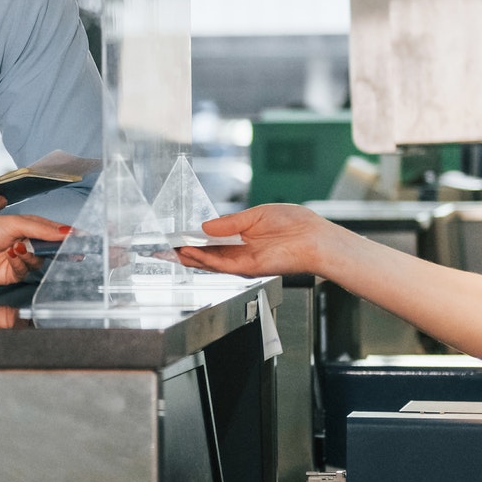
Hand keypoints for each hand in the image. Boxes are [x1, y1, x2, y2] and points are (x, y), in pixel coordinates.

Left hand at [0, 216, 69, 288]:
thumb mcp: (14, 223)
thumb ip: (41, 228)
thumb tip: (65, 232)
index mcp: (27, 226)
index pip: (53, 230)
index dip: (66, 235)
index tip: (81, 238)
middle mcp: (26, 242)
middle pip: (50, 248)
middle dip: (55, 248)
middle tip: (63, 249)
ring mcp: (20, 259)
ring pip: (39, 262)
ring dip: (31, 255)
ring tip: (19, 247)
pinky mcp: (13, 274)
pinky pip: (26, 271)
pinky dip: (20, 263)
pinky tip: (11, 255)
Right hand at [173, 204, 336, 279]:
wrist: (314, 238)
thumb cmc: (295, 224)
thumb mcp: (256, 214)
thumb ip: (230, 222)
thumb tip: (206, 225)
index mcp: (244, 236)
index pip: (214, 239)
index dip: (195, 238)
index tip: (179, 235)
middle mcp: (241, 250)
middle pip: (208, 253)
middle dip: (187, 251)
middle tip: (167, 248)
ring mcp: (243, 260)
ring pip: (210, 261)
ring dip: (190, 257)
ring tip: (172, 251)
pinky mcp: (248, 267)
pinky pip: (220, 264)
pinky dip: (203, 260)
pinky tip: (190, 252)